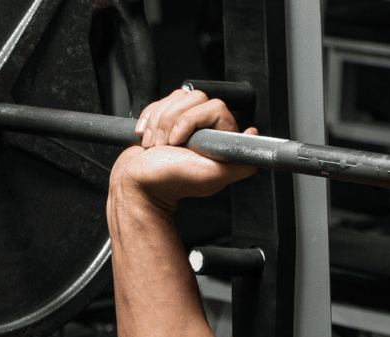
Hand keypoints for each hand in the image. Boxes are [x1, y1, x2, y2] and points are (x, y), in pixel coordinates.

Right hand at [109, 88, 257, 211]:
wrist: (136, 185)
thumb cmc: (170, 182)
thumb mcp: (212, 175)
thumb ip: (239, 162)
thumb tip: (253, 136)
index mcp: (218, 140)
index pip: (214, 106)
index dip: (192, 119)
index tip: (181, 142)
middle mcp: (203, 131)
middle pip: (192, 98)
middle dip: (172, 122)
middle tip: (168, 146)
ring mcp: (183, 124)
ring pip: (174, 99)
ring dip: (158, 123)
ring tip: (157, 146)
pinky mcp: (164, 121)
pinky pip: (158, 103)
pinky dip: (148, 121)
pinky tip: (148, 140)